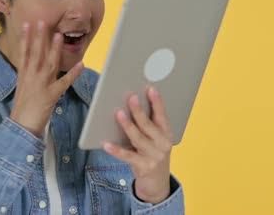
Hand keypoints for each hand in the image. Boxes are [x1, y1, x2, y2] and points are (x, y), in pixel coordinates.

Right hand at [10, 21, 83, 136]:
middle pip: (36, 54)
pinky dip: (73, 74)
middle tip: (42, 21)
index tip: (27, 24)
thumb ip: (28, 75)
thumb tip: (31, 64)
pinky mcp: (51, 95)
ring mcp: (41, 85)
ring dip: (54, 49)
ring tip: (59, 35)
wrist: (21, 125)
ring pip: (49, 64)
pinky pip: (64, 82)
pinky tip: (81, 64)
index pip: (24, 53)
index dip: (26, 38)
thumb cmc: (22, 108)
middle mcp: (31, 77)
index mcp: (23, 75)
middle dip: (39, 37)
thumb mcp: (22, 88)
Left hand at [103, 87, 172, 203]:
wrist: (158, 184)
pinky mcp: (143, 167)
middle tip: (131, 97)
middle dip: (139, 111)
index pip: (162, 115)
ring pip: (138, 138)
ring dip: (128, 125)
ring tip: (119, 113)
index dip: (157, 102)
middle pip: (148, 125)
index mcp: (167, 134)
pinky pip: (127, 156)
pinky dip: (116, 150)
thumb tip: (133, 104)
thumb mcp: (156, 140)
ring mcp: (153, 156)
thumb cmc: (153, 155)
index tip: (150, 89)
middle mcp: (162, 144)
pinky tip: (106, 144)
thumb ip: (149, 125)